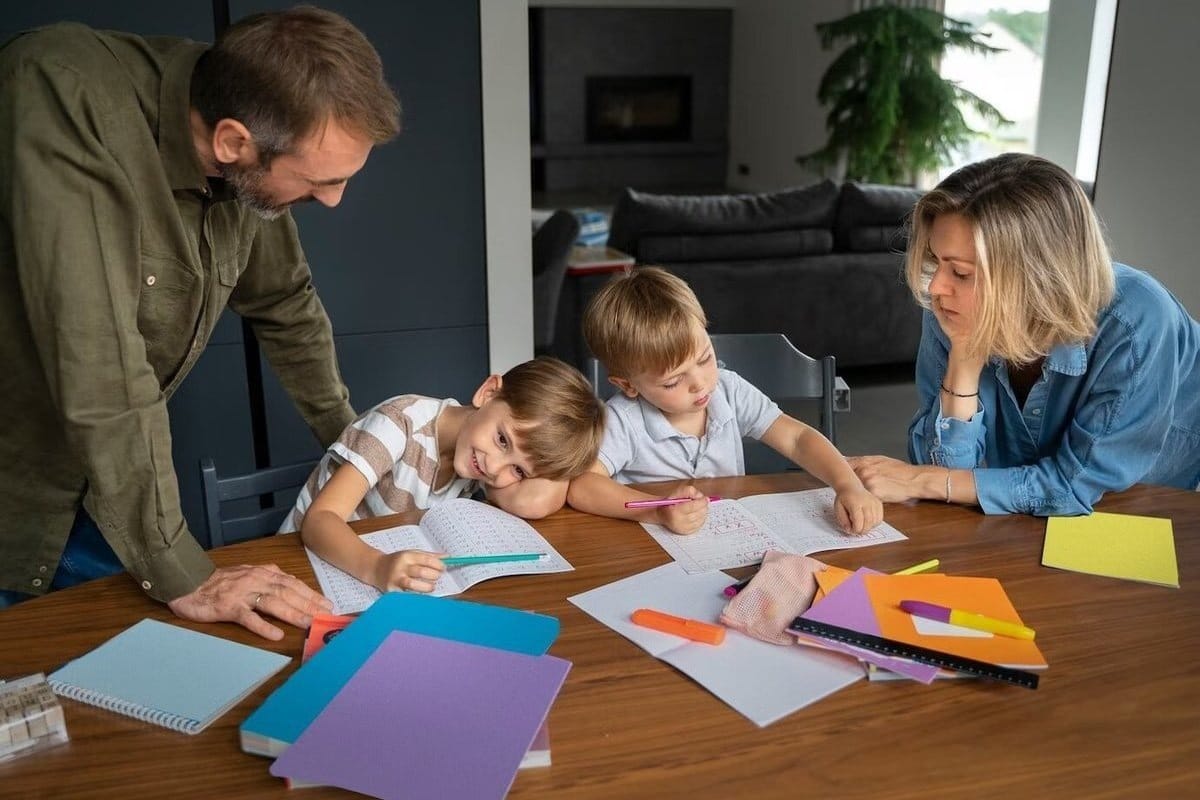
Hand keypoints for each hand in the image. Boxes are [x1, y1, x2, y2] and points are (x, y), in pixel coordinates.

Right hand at [167, 563, 332, 640]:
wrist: (188, 582)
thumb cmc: (219, 581)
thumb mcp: (248, 573)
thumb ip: (268, 577)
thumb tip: (291, 584)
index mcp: (262, 573)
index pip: (292, 583)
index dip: (310, 594)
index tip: (326, 604)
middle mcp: (255, 581)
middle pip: (287, 592)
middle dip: (309, 604)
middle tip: (325, 615)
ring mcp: (242, 594)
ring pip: (272, 603)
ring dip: (293, 613)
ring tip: (308, 623)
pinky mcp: (228, 607)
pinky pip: (248, 618)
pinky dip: (263, 626)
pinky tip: (276, 635)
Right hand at [373, 550, 445, 593]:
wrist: (376, 568)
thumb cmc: (397, 561)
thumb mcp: (411, 554)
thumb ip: (429, 556)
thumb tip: (448, 557)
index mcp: (407, 556)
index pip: (426, 559)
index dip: (438, 564)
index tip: (443, 568)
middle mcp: (400, 567)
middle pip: (420, 572)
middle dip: (433, 575)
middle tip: (437, 577)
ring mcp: (395, 580)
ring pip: (412, 584)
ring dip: (425, 587)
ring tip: (431, 588)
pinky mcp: (391, 591)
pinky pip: (405, 595)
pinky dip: (415, 597)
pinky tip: (421, 597)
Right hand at [656, 482, 709, 534]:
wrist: (662, 514)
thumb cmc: (670, 502)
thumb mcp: (678, 492)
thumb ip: (690, 491)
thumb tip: (701, 496)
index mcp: (675, 511)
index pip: (693, 506)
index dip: (701, 502)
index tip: (705, 498)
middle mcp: (679, 521)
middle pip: (699, 514)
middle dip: (704, 506)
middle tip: (703, 502)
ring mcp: (683, 528)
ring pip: (701, 520)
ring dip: (703, 512)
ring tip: (700, 508)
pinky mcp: (686, 532)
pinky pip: (699, 525)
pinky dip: (701, 519)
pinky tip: (698, 514)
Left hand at [833, 484, 883, 534]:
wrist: (850, 487)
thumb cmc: (844, 498)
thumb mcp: (838, 509)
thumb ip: (843, 520)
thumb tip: (849, 530)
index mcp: (855, 503)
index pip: (858, 522)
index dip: (855, 530)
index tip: (850, 530)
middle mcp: (867, 502)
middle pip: (868, 523)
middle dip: (862, 531)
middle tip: (856, 530)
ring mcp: (874, 503)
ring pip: (875, 522)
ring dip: (868, 527)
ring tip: (861, 524)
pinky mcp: (879, 504)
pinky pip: (879, 518)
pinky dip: (874, 523)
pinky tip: (867, 521)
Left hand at [848, 456, 927, 502]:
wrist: (915, 479)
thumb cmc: (901, 471)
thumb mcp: (882, 460)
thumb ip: (866, 462)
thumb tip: (852, 461)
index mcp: (866, 461)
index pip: (844, 465)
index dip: (841, 471)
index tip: (838, 473)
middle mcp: (864, 470)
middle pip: (847, 479)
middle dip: (848, 484)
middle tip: (850, 487)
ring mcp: (868, 481)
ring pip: (855, 489)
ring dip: (856, 493)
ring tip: (864, 495)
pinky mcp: (873, 493)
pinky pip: (864, 498)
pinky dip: (865, 500)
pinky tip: (870, 500)